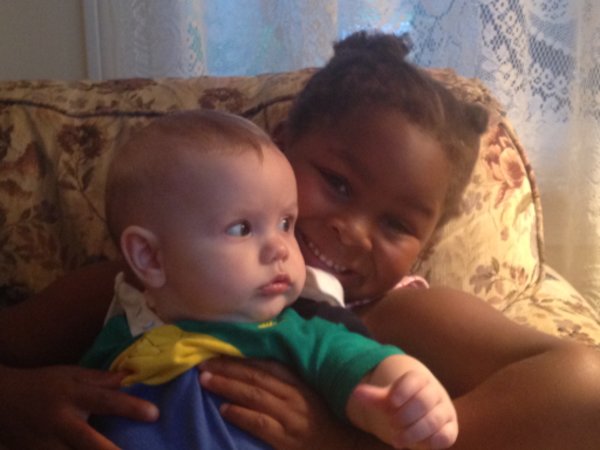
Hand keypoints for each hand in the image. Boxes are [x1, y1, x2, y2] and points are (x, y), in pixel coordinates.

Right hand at [0, 364, 158, 449]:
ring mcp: (47, 446)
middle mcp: (60, 424)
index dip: (130, 407)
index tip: (154, 414)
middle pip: (90, 443)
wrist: (1, 401)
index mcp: (72, 397)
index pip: (105, 401)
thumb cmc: (42, 385)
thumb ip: (100, 379)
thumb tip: (130, 376)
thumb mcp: (70, 374)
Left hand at [199, 357, 376, 449]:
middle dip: (227, 367)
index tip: (219, 348)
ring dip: (227, 386)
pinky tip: (224, 409)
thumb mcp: (310, 395)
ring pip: (254, 395)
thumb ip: (289, 381)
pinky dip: (241, 414)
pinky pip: (260, 423)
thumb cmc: (326, 420)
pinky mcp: (287, 439)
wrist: (347, 446)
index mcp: (299, 381)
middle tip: (203, 361)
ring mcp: (290, 416)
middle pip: (255, 376)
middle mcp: (294, 394)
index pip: (266, 363)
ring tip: (205, 380)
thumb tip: (258, 366)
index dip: (241, 356)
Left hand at [351, 369, 457, 448]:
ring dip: (413, 432)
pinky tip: (415, 446)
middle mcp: (435, 394)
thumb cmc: (401, 404)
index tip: (392, 401)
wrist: (421, 413)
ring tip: (396, 440)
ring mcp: (444, 411)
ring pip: (434, 420)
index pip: (415, 380)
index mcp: (420, 380)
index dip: (404, 390)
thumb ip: (374, 397)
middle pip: (424, 400)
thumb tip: (356, 393)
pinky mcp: (450, 430)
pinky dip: (430, 442)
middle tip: (391, 424)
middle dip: (405, 415)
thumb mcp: (387, 400)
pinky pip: (446, 436)